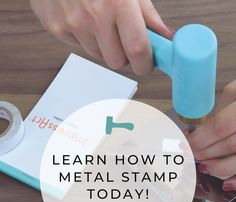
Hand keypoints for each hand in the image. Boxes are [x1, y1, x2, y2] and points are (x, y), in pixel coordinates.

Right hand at [30, 0, 173, 74]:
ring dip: (104, 45)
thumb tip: (165, 36)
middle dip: (124, 55)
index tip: (147, 64)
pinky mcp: (57, 28)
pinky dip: (86, 37)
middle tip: (124, 38)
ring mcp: (73, 23)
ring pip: (98, 55)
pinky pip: (80, 46)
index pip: (137, 50)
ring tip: (100, 19)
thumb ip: (147, 14)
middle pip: (117, 61)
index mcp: (118, 2)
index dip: (145, 63)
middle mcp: (94, 15)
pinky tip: (83, 16)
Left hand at [187, 80, 235, 190]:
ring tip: (204, 166)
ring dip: (219, 167)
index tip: (186, 143)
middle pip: (229, 145)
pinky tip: (227, 184)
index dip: (200, 138)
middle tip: (191, 155)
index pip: (220, 126)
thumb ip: (220, 109)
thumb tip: (200, 130)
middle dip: (205, 153)